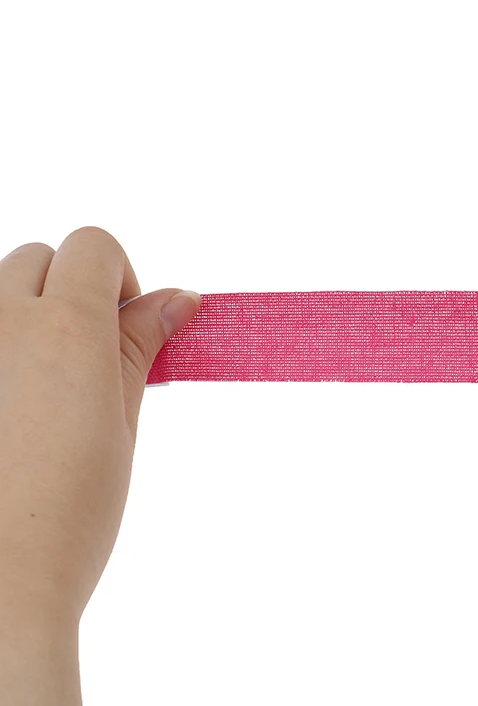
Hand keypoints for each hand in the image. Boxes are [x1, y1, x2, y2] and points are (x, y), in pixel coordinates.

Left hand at [0, 227, 199, 702]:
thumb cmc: (67, 515)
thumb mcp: (121, 421)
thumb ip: (142, 345)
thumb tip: (178, 297)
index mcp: (64, 327)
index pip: (92, 245)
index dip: (120, 277)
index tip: (129, 324)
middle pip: (39, 258)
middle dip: (70, 290)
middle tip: (88, 356)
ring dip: (24, 314)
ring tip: (39, 385)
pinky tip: (10, 404)